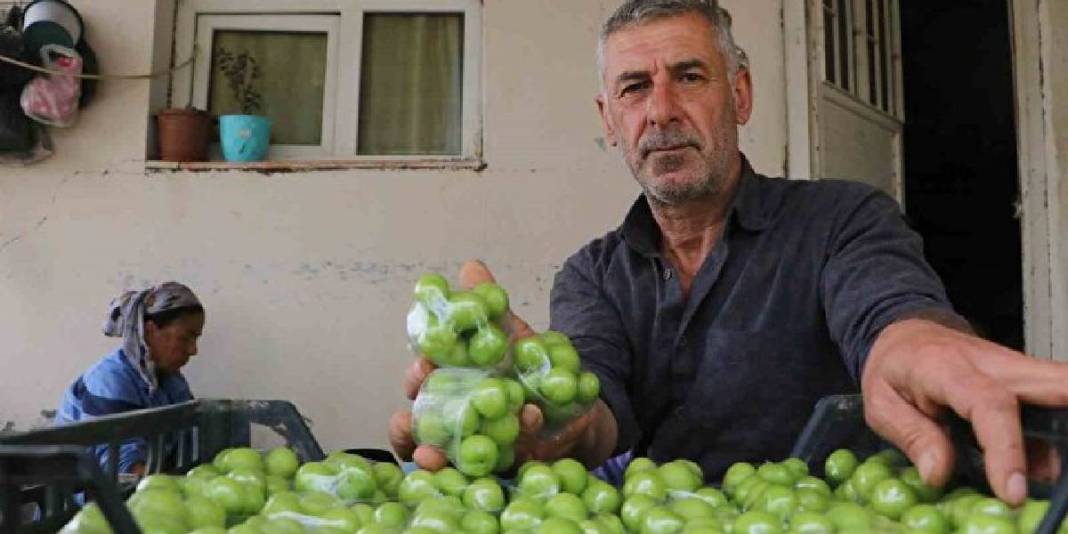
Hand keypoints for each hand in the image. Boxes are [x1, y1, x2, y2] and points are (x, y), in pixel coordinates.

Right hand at [388, 260, 609, 470]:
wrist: (574, 402)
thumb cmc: (528, 368)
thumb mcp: (511, 334)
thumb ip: (488, 307)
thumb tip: (471, 267)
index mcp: (449, 385)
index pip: (420, 385)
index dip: (416, 377)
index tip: (423, 365)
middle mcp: (453, 420)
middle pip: (419, 427)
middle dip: (411, 423)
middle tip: (415, 414)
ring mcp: (474, 448)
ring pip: (441, 458)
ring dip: (432, 456)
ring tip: (428, 453)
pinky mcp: (502, 468)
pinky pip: (489, 472)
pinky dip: (495, 461)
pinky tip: (512, 434)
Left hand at [863, 317, 1067, 504]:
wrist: (907, 334)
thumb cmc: (894, 369)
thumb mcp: (881, 403)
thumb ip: (912, 436)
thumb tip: (938, 474)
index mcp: (947, 367)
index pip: (989, 404)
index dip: (1006, 450)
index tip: (1012, 492)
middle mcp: (992, 363)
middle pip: (1052, 383)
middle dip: (1064, 420)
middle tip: (1055, 471)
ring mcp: (1016, 369)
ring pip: (1060, 389)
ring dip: (1061, 432)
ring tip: (1038, 475)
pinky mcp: (1027, 381)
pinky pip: (1054, 404)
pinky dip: (1054, 435)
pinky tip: (1036, 466)